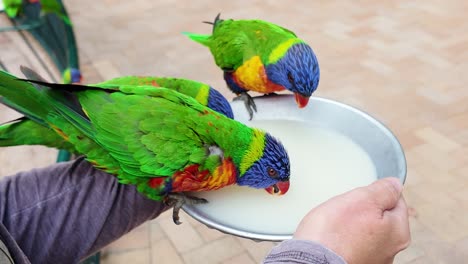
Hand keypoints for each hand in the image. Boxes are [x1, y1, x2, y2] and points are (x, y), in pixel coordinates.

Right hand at [294, 177, 409, 263]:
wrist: (310, 261)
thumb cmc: (334, 234)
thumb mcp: (361, 200)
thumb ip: (383, 190)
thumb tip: (394, 185)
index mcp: (398, 232)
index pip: (396, 200)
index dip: (376, 193)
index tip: (360, 196)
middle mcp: (390, 250)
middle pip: (380, 216)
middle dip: (363, 209)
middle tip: (345, 209)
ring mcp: (372, 259)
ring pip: (364, 230)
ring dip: (352, 225)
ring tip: (336, 225)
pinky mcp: (354, 262)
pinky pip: (351, 243)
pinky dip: (343, 239)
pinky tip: (332, 238)